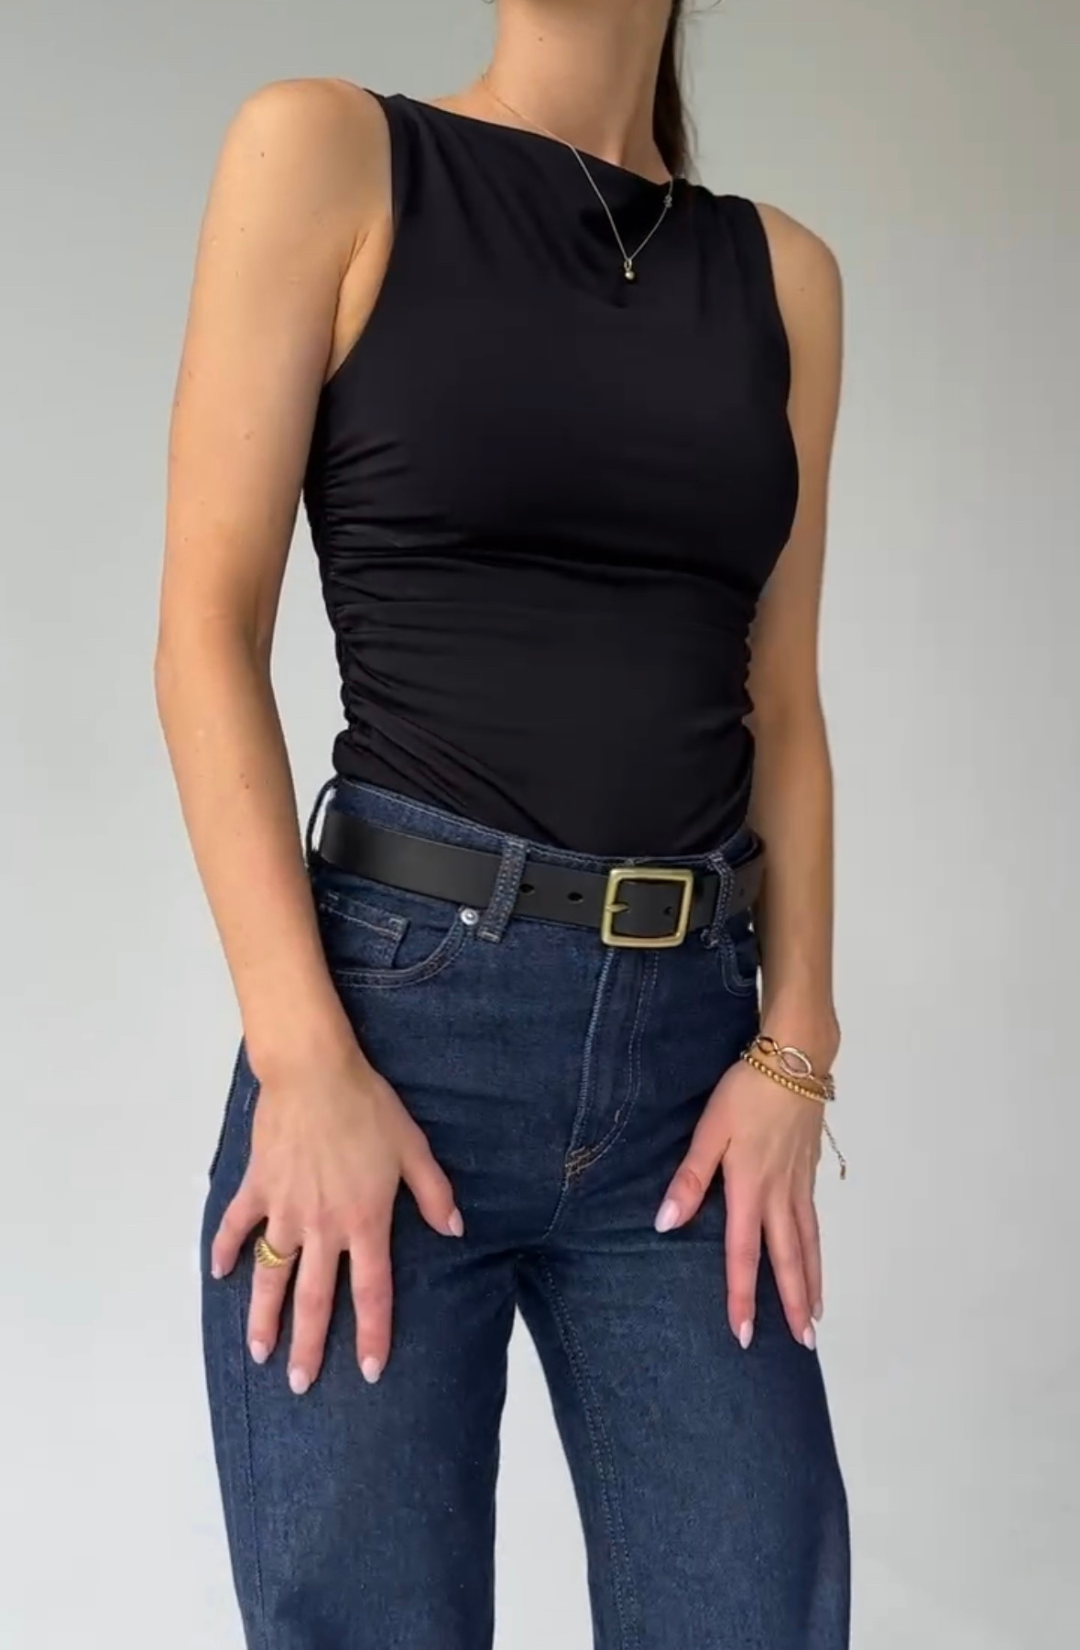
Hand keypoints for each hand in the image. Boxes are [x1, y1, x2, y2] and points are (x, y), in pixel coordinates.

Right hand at [210, 1048, 462, 1391]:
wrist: (314, 1074)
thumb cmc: (369, 1108)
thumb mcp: (414, 1149)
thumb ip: (435, 1194)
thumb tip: (456, 1230)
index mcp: (364, 1222)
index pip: (371, 1292)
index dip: (373, 1334)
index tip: (370, 1372)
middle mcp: (322, 1227)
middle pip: (315, 1300)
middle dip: (309, 1347)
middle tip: (301, 1385)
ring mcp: (284, 1210)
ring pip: (271, 1276)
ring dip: (263, 1318)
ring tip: (260, 1353)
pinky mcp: (257, 1187)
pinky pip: (237, 1226)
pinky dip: (225, 1249)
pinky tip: (219, 1273)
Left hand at [654, 1057, 823, 1350]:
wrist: (797, 1058)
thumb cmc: (746, 1091)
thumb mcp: (710, 1128)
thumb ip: (690, 1177)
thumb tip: (665, 1224)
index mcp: (750, 1188)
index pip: (743, 1254)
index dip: (742, 1296)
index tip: (745, 1334)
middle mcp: (780, 1194)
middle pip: (787, 1258)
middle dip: (792, 1303)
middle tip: (803, 1344)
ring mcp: (800, 1183)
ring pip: (808, 1244)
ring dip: (811, 1282)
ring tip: (815, 1315)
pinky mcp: (809, 1170)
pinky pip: (814, 1222)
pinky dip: (816, 1250)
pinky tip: (815, 1258)